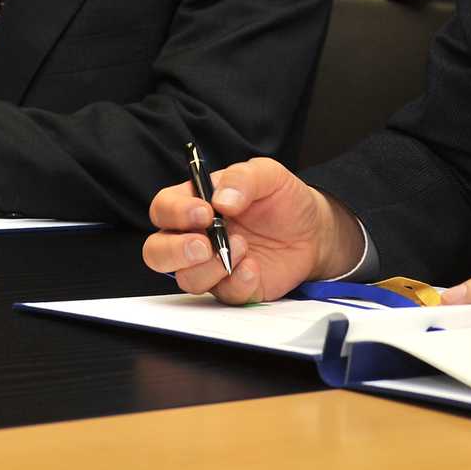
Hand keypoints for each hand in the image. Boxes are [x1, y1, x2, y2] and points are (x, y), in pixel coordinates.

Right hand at [141, 157, 363, 304]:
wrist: (313, 229)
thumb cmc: (282, 198)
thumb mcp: (268, 174)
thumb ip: (243, 178)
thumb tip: (221, 199)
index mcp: (194, 203)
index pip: (163, 209)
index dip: (175, 213)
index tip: (204, 212)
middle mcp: (195, 237)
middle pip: (157, 252)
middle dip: (175, 251)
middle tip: (204, 244)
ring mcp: (211, 266)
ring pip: (186, 279)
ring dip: (212, 266)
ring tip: (244, 247)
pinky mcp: (232, 288)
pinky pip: (223, 295)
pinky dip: (238, 282)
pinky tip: (255, 267)